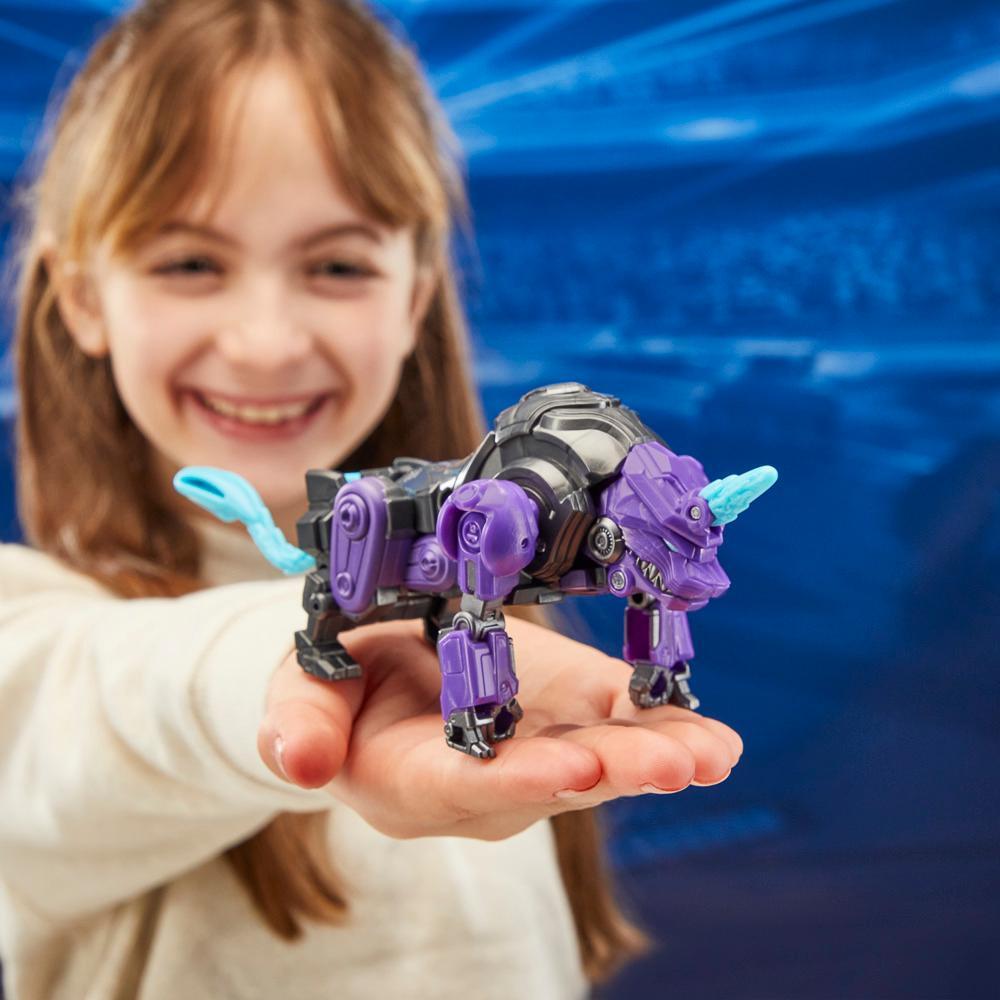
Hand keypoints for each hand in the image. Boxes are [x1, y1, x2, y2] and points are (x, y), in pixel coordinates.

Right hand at [258, 616, 742, 840]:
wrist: (378, 670)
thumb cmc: (339, 681)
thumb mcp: (304, 689)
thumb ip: (300, 722)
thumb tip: (300, 761)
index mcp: (412, 777)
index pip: (469, 786)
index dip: (522, 778)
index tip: (576, 767)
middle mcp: (484, 784)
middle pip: (552, 783)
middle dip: (613, 773)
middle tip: (673, 762)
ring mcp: (533, 754)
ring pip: (599, 763)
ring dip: (656, 756)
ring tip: (709, 751)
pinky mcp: (568, 719)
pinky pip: (619, 729)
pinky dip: (667, 728)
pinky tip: (714, 737)